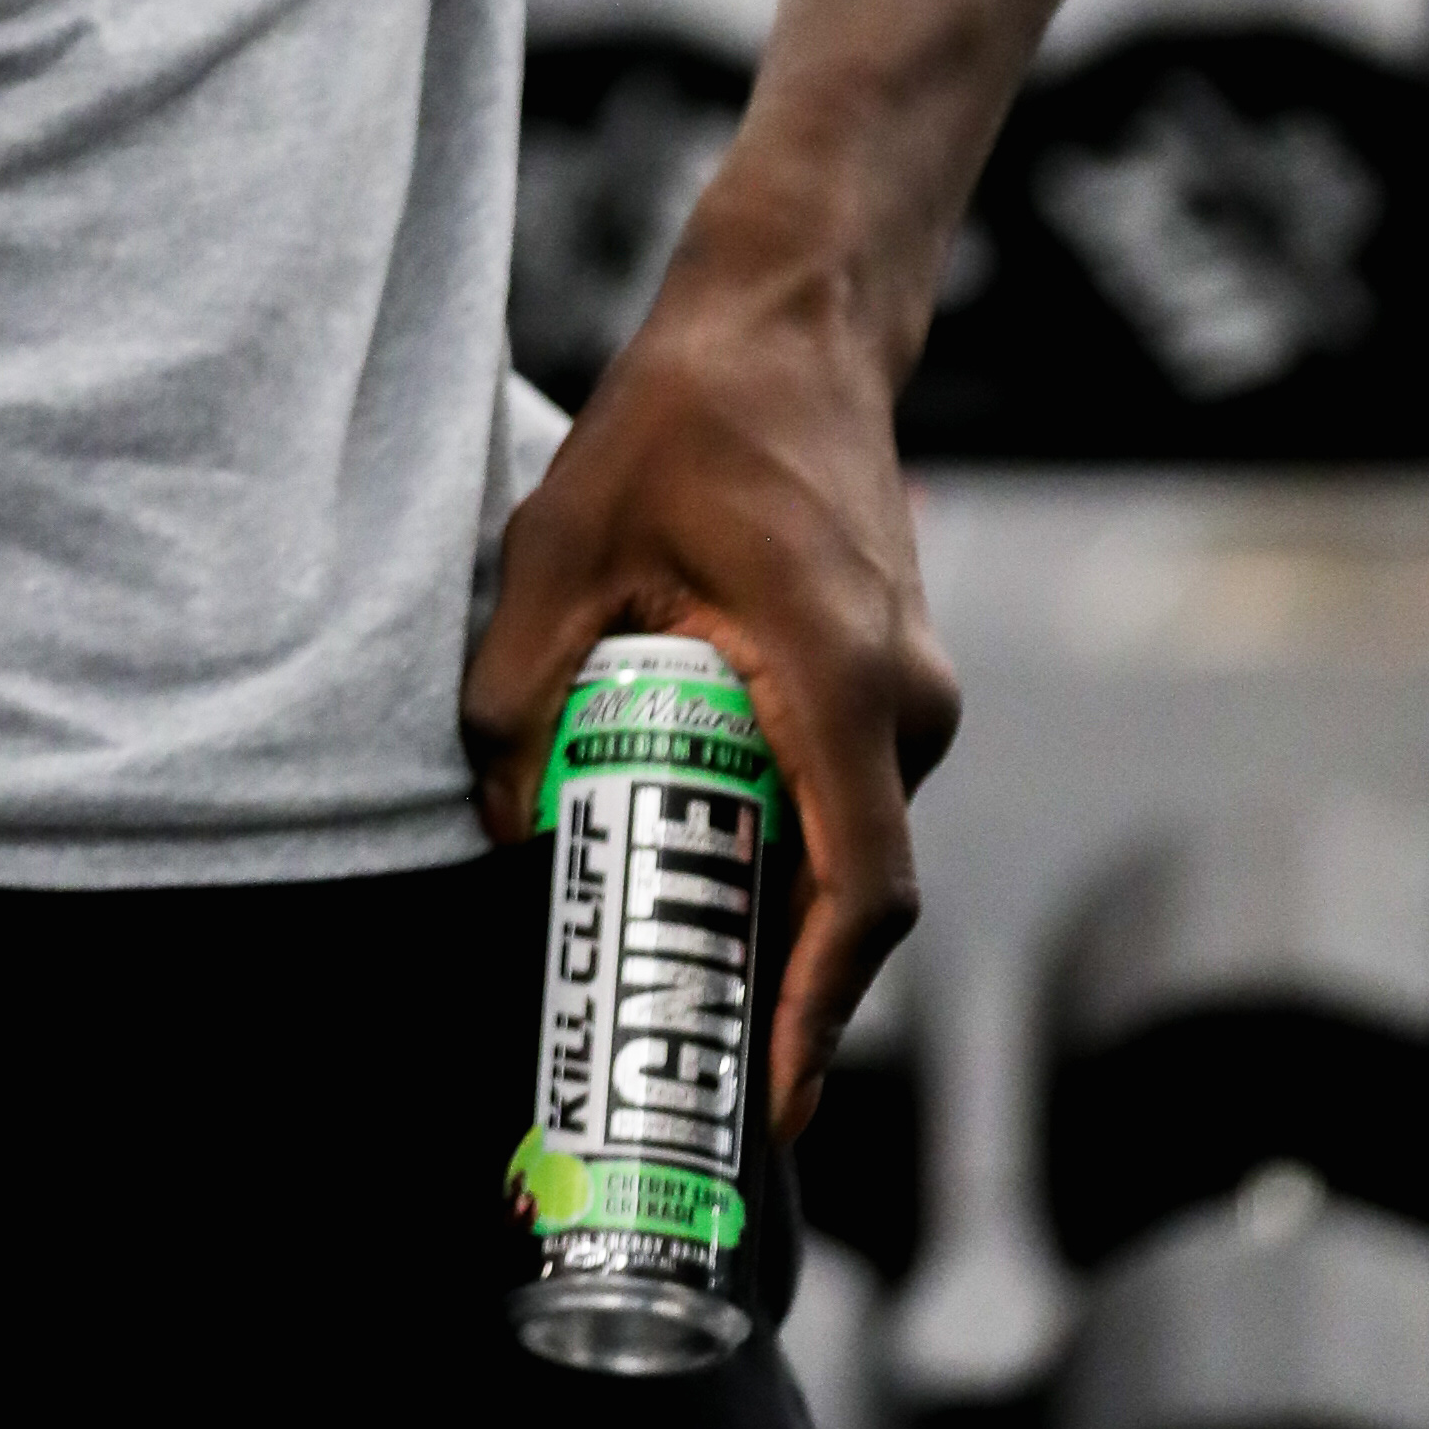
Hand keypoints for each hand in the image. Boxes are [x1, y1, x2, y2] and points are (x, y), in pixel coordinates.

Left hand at [458, 238, 958, 1134]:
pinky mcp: (899, 680)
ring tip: (661, 976)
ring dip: (767, 909)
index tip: (764, 1104)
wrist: (791, 324)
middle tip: (674, 1070)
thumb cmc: (682, 424)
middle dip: (771, 991)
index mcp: (839, 680)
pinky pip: (847, 796)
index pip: (858, 894)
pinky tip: (693, 859)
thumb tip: (510, 835)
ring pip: (848, 844)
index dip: (813, 1015)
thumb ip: (521, 699)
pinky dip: (782, 844)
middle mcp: (909, 704)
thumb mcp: (560, 551)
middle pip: (850, 892)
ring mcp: (918, 693)